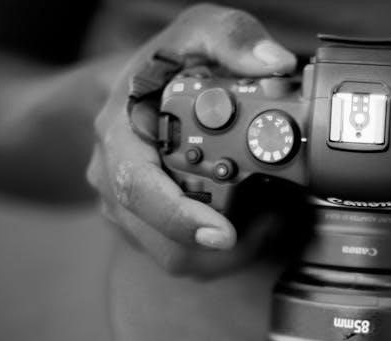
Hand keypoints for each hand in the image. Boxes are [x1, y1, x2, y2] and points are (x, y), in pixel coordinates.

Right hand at [87, 3, 295, 275]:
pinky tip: (252, 220)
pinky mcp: (145, 229)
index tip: (224, 234)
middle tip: (275, 219)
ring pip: (178, 258)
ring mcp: (127, 210)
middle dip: (225, 244)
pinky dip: (224, 250)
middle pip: (164, 242)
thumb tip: (276, 63)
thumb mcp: (194, 32)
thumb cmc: (162, 65)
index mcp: (120, 136)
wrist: (128, 92)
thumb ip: (232, 37)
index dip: (181, 218)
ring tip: (270, 216)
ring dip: (230, 251)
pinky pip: (185, 257)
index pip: (139, 190)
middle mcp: (115, 180)